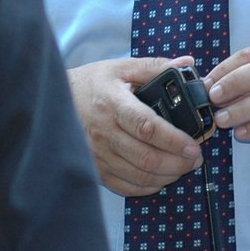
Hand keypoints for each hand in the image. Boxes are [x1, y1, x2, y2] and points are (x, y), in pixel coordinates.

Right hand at [67, 56, 203, 196]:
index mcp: (112, 104)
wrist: (53, 101)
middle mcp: (103, 132)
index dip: (173, 140)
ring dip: (167, 176)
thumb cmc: (92, 83)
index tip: (194, 145)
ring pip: (139, 176)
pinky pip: (125, 187)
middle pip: (146, 157)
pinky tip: (161, 177)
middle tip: (195, 159)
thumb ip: (155, 67)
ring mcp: (97, 155)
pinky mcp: (95, 169)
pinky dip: (148, 186)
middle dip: (177, 163)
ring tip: (183, 167)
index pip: (146, 126)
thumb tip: (187, 63)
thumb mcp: (121, 67)